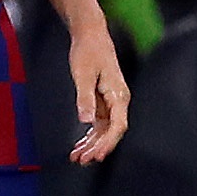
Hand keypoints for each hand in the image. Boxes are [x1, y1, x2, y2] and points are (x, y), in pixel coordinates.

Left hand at [67, 24, 130, 164]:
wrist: (90, 35)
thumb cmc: (88, 51)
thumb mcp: (83, 74)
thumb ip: (85, 98)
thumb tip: (85, 121)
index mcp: (119, 95)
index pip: (118, 126)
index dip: (108, 143)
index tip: (97, 155)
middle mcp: (119, 101)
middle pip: (112, 132)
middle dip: (98, 148)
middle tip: (82, 160)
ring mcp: (111, 102)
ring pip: (104, 130)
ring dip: (92, 144)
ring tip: (77, 157)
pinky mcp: (103, 101)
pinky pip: (99, 124)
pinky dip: (89, 135)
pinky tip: (79, 146)